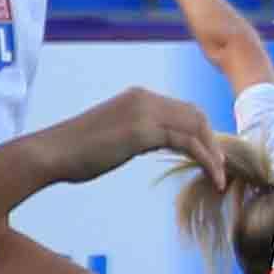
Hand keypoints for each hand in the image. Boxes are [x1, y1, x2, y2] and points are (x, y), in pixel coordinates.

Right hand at [33, 85, 222, 188]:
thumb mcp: (114, 135)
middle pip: (196, 115)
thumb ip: (137, 133)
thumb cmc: (76, 152)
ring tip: (221, 177)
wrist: (51, 153)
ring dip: (214, 153)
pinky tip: (214, 177)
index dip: (202, 131)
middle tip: (222, 167)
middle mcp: (145, 98)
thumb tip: (152, 141)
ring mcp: (144, 112)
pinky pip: (188, 143)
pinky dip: (206, 159)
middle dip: (213, 141)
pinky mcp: (143, 131)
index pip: (183, 109)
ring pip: (197, 127)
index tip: (211, 155)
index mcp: (138, 97)